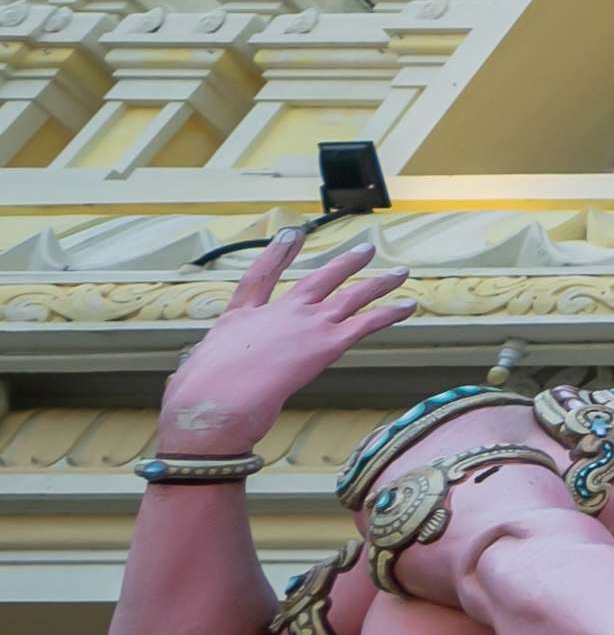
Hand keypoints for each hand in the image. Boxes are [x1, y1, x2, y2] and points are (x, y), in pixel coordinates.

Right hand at [160, 229, 423, 449]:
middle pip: (317, 280)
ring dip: (378, 283)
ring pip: (351, 295)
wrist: (215, 402)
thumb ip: (195, 369)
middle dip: (344, 264)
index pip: (259, 278)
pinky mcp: (327, 343)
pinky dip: (390, 313)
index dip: (277, 253)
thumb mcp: (190, 374)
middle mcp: (276, 313)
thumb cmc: (195, 398)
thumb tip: (183, 378)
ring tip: (399, 272)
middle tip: (364, 249)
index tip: (291, 233)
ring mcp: (304, 324)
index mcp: (238, 319)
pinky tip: (408, 306)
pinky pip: (368, 322)